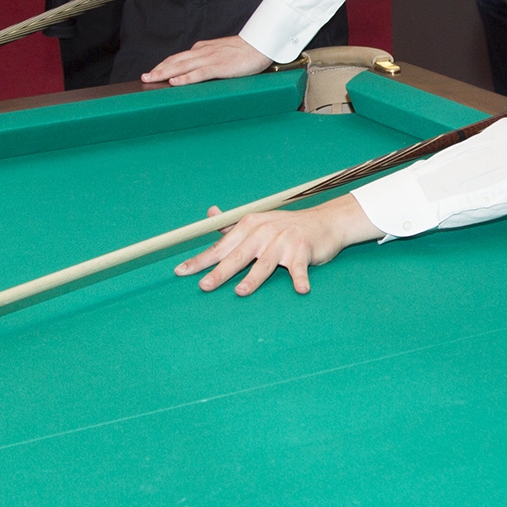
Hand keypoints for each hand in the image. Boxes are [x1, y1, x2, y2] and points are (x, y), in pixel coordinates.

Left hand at [142, 34, 269, 85]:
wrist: (260, 44)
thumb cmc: (244, 51)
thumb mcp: (221, 54)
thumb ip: (208, 61)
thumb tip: (196, 72)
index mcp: (202, 49)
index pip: (178, 58)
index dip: (163, 65)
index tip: (152, 72)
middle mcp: (202, 52)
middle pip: (175, 61)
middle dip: (158, 69)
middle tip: (144, 78)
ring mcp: (210, 58)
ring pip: (182, 66)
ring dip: (165, 72)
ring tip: (151, 79)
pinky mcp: (219, 66)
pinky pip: (199, 73)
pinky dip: (185, 78)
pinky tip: (175, 82)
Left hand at [176, 195, 379, 295]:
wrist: (324, 222)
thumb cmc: (286, 227)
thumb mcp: (258, 221)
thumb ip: (232, 225)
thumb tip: (210, 214)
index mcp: (249, 226)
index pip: (221, 246)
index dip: (201, 260)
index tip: (182, 272)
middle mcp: (264, 232)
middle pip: (238, 255)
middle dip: (220, 271)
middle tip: (204, 286)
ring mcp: (284, 241)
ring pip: (265, 262)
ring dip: (253, 278)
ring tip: (241, 292)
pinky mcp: (303, 251)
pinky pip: (300, 268)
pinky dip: (300, 278)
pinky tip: (300, 289)